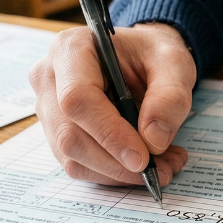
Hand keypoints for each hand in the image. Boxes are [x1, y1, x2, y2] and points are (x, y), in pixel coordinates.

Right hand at [29, 22, 196, 184]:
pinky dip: (114, 173)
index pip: (76, 99)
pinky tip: (144, 164)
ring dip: (119, 172)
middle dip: (117, 162)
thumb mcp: (173, 62)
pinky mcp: (57, 133)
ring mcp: (48, 109)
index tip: (143, 158)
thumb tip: (153, 141)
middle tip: (161, 169)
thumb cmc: (152, 54)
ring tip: (162, 166)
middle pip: (70, 135)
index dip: (109, 134)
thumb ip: (169, 97)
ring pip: (73, 157)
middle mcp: (50, 79)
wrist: (141, 58)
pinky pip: (79, 164)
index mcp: (70, 49)